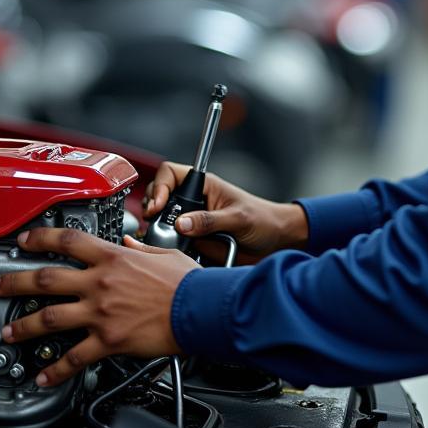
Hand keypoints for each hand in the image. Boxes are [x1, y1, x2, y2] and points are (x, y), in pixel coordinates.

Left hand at [0, 228, 197, 386]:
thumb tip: (131, 244)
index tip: (25, 240)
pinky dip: (56, 369)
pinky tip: (43, 376)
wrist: (202, 309)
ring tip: (8, 332)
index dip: (42, 237)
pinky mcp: (109, 340)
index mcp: (114, 258)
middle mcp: (101, 283)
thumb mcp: (164, 255)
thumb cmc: (189, 284)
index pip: (69, 241)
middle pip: (46, 278)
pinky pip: (75, 357)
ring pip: (51, 317)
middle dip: (15, 282)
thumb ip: (141, 250)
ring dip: (24, 326)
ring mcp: (102, 312)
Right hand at [145, 161, 308, 260]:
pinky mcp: (192, 241)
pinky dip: (168, 248)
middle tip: (155, 225)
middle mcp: (193, 202)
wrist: (275, 241)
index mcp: (203, 186)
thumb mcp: (238, 218)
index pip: (169, 174)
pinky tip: (173, 253)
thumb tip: (181, 224)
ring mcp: (191, 221)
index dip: (158, 187)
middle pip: (158, 198)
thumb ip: (209, 220)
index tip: (157, 206)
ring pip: (161, 222)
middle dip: (153, 211)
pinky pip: (172, 243)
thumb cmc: (262, 219)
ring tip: (164, 241)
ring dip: (158, 231)